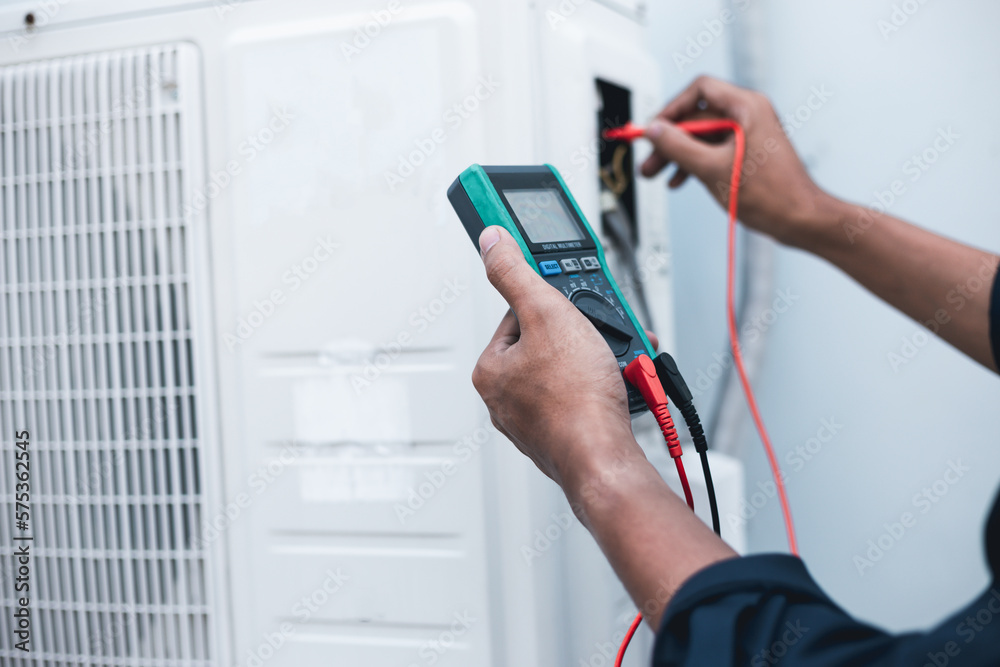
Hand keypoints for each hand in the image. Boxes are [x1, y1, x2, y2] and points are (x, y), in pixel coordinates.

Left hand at [471, 226, 651, 490]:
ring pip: (573, 369)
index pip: (519, 314)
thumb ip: (517, 273)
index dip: (553, 304)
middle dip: (585, 332)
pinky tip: (622, 383)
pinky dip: (609, 384)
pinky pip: (587, 395)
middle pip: (550, 341)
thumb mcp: (547, 313)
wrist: (606, 459)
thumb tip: (491, 240)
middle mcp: (507, 397)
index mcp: (491, 370)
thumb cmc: (576, 399)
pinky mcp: (565, 434)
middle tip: (606, 331)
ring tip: (622, 358)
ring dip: (603, 356)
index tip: (575, 302)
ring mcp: (537, 419)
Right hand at [640, 75, 835, 248]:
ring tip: (657, 174)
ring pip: (702, 136)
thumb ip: (678, 147)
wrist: (800, 219)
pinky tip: (680, 180)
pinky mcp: (747, 153)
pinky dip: (695, 163)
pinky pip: (713, 150)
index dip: (672, 108)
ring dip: (678, 155)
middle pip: (697, 117)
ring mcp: (748, 134)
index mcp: (747, 107)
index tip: (654, 129)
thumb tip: (654, 130)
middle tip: (649, 160)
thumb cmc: (771, 195)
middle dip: (670, 140)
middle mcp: (749, 115)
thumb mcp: (712, 169)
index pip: (700, 91)